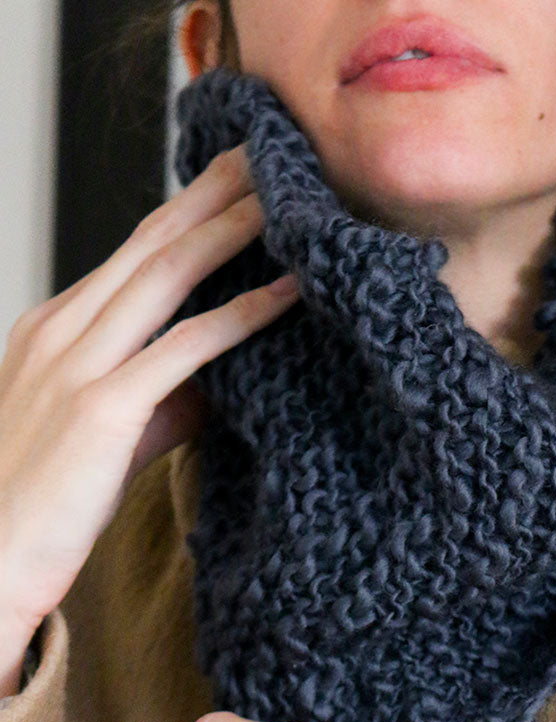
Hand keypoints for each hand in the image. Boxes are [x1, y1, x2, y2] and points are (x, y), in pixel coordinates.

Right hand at [0, 143, 298, 665]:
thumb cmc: (47, 507)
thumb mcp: (107, 436)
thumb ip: (162, 401)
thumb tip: (222, 383)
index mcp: (53, 329)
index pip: (130, 255)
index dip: (186, 214)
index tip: (235, 183)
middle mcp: (61, 331)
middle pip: (150, 245)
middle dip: (213, 197)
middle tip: (269, 157)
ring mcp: (78, 365)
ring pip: (167, 276)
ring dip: (232, 232)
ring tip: (286, 199)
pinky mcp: (103, 409)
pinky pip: (186, 348)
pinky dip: (241, 314)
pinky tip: (286, 291)